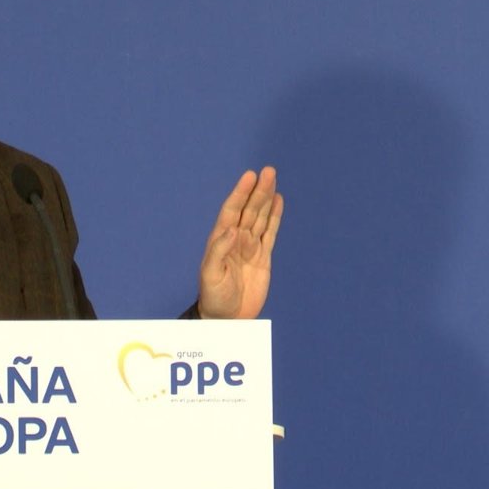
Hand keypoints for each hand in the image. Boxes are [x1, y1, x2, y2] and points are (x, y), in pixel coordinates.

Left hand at [197, 167, 283, 318]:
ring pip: (260, 217)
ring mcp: (250, 246)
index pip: (232, 211)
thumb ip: (219, 251)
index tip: (250, 176)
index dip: (240, 193)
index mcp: (221, 240)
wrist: (226, 317)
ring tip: (272, 178)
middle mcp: (236, 239)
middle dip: (258, 190)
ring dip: (266, 198)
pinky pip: (270, 232)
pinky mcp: (263, 256)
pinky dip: (275, 217)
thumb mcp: (211, 275)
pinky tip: (278, 201)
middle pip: (249, 210)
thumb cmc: (213, 296)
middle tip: (268, 171)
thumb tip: (233, 230)